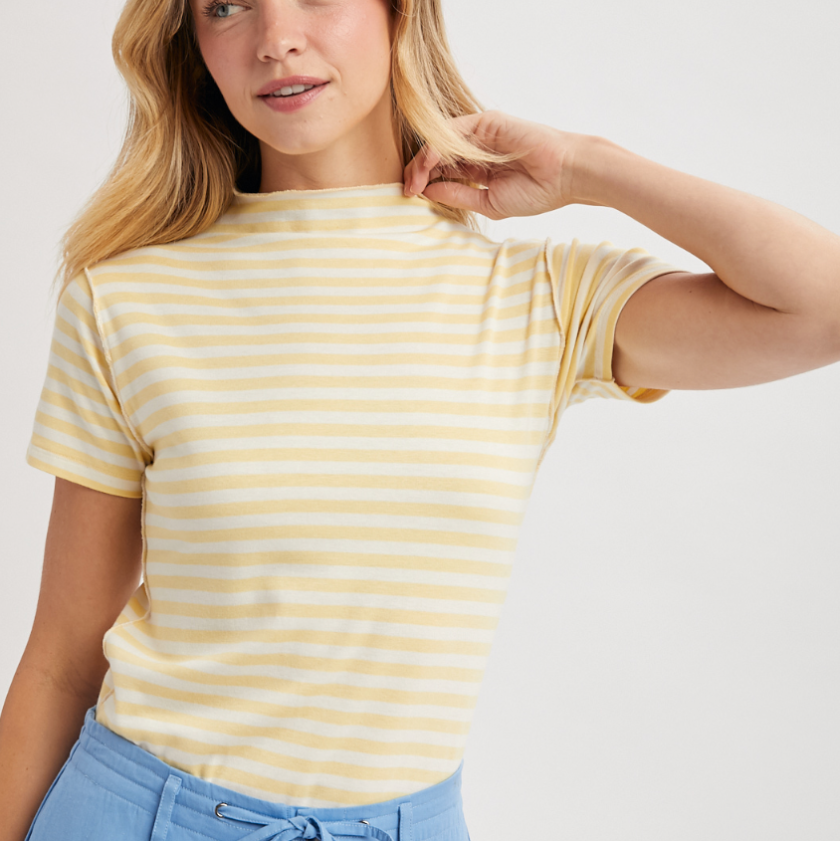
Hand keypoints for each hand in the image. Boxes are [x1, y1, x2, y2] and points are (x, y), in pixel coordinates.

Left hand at [402, 110, 587, 219]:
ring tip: (412, 180)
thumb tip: (425, 191)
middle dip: (417, 170)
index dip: (423, 180)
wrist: (565, 176)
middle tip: (406, 189)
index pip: (442, 170)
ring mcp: (480, 134)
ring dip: (422, 160)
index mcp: (478, 169)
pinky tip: (428, 163)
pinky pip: (453, 130)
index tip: (410, 196)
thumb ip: (457, 194)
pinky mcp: (486, 122)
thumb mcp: (488, 202)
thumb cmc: (535, 192)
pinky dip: (438, 146)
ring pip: (441, 142)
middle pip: (436, 155)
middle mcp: (476, 149)